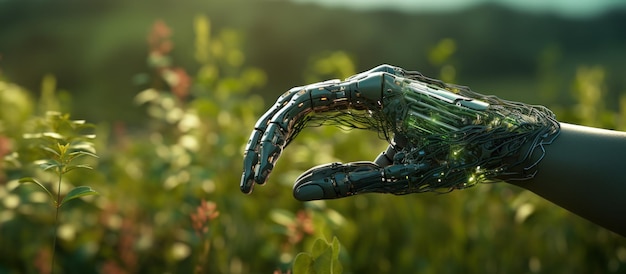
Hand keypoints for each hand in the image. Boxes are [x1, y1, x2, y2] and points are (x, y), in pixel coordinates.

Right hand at [241, 65, 558, 200]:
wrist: (502, 142)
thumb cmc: (458, 156)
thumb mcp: (401, 176)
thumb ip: (347, 182)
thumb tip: (295, 192)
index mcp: (372, 88)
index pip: (301, 103)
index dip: (272, 139)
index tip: (256, 174)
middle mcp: (366, 82)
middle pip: (296, 103)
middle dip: (267, 140)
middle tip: (249, 180)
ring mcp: (369, 90)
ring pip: (308, 106)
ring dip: (280, 138)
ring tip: (259, 171)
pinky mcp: (373, 103)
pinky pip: (327, 112)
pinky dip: (302, 134)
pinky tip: (286, 155)